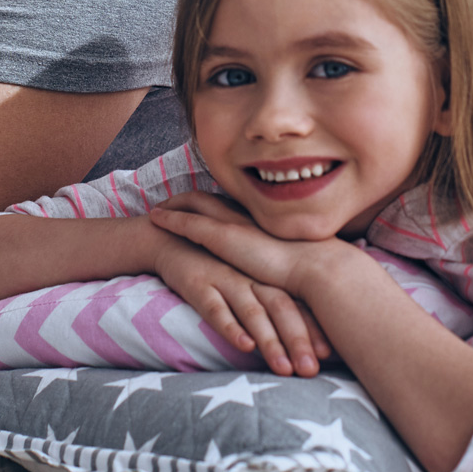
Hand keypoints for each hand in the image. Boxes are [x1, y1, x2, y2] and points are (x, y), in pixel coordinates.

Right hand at [150, 219, 331, 377]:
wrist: (169, 238)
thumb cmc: (213, 265)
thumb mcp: (244, 278)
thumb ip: (269, 302)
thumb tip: (301, 337)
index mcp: (264, 275)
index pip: (296, 302)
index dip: (312, 327)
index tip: (331, 355)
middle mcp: (249, 276)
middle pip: (280, 307)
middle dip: (297, 340)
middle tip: (311, 370)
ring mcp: (224, 278)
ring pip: (252, 311)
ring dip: (269, 341)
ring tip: (284, 369)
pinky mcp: (197, 283)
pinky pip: (215, 308)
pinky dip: (230, 327)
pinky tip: (243, 346)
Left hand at [152, 191, 343, 306]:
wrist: (318, 270)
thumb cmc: (313, 272)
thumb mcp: (293, 263)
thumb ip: (282, 263)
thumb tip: (283, 272)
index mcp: (258, 222)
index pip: (228, 206)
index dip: (210, 205)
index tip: (198, 206)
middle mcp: (243, 218)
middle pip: (206, 199)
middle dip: (185, 199)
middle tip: (169, 202)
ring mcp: (232, 225)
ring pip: (193, 205)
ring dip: (172, 206)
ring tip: (156, 210)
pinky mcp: (222, 237)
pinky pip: (187, 222)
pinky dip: (170, 219)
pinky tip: (155, 218)